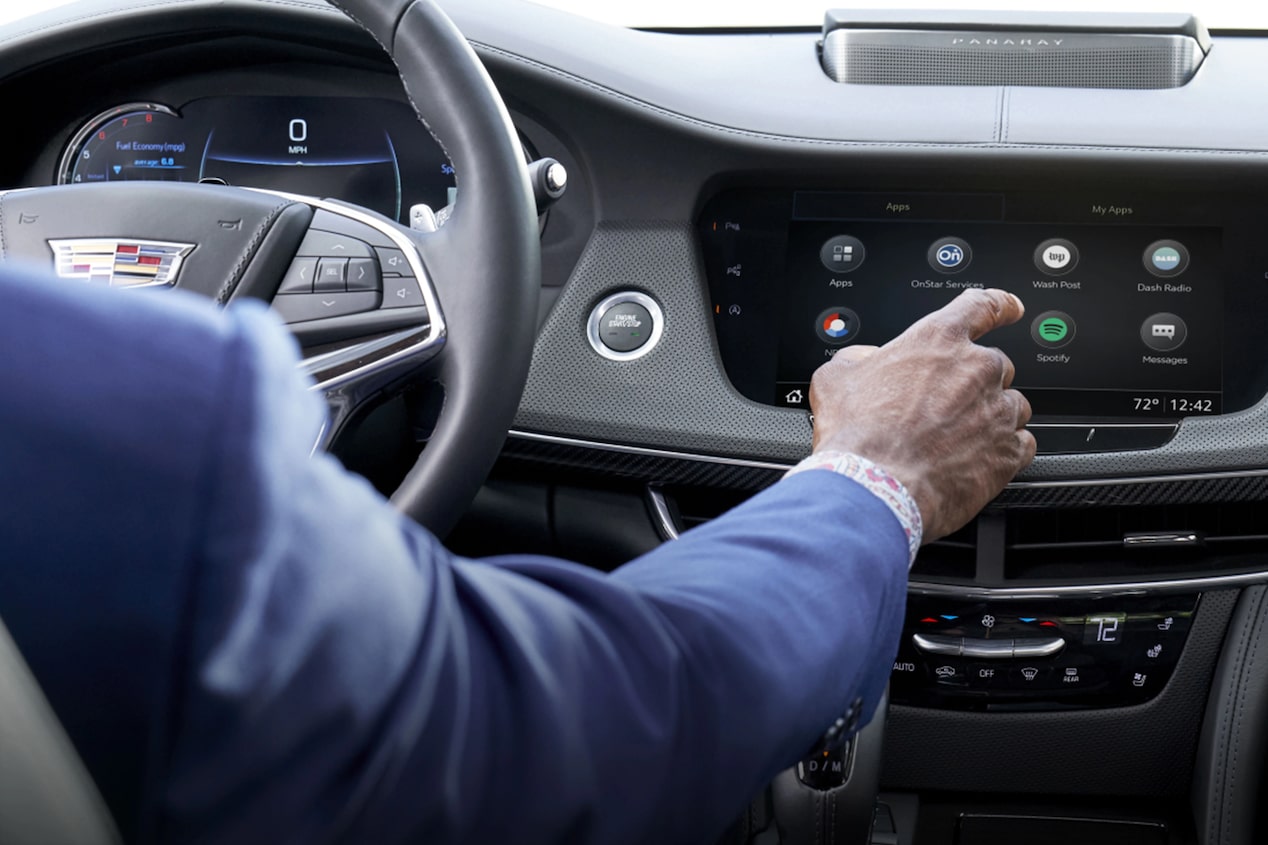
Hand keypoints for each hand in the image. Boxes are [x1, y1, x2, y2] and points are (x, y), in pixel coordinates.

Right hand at [808, 288, 1035, 541]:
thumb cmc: (857, 434)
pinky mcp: (1008, 452)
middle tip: (943, 408)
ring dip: (991, 416)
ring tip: (957, 439)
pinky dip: (1003, 450)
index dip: (999, 305)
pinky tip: (975, 461)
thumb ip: (859, 358)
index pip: (982, 306)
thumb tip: (868, 360)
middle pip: (996, 364)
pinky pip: (1021, 444)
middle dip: (975, 383)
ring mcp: (998, 410)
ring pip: (1012, 405)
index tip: (1010, 307)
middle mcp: (976, 368)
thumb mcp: (836, 378)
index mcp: (938, 340)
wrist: (875, 487)